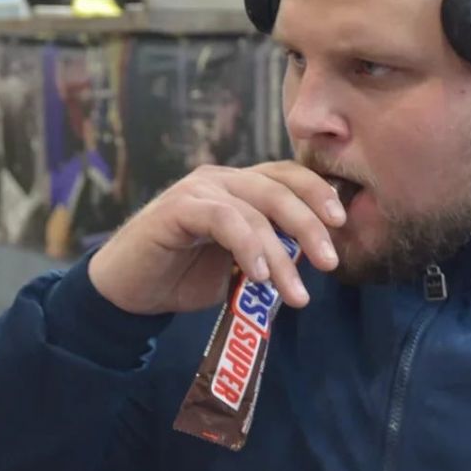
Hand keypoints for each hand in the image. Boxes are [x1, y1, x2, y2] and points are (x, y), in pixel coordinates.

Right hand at [88, 160, 345, 314]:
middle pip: (279, 190)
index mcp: (239, 187)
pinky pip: (223, 220)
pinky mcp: (176, 209)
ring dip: (280, 254)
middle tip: (330, 263)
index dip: (318, 193)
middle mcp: (221, 180)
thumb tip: (316, 258)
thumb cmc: (185, 277)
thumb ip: (272, 254)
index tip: (341, 224)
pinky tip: (257, 277)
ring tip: (295, 293)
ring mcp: (197, 191)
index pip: (287, 177)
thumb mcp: (240, 266)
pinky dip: (246, 247)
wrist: (129, 292)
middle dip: (310, 226)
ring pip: (254, 211)